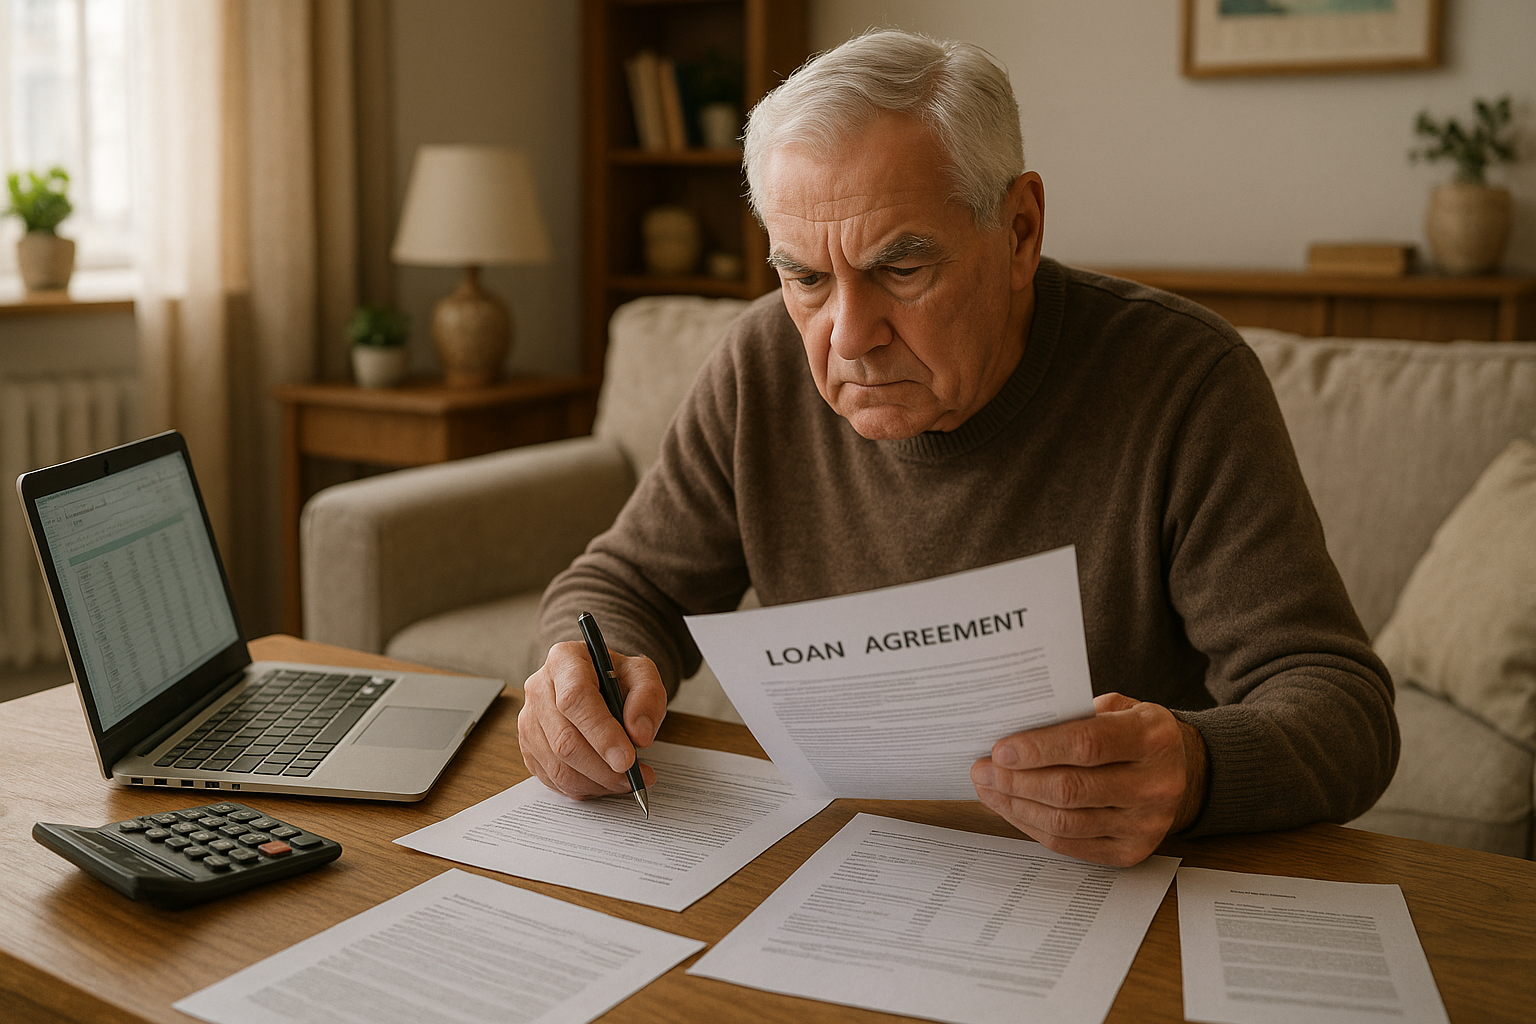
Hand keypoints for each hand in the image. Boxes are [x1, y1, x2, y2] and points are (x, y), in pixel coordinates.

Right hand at [518, 641, 665, 798]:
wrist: (599, 684)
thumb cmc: (618, 678)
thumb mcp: (643, 675)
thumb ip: (647, 698)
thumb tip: (639, 735)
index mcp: (565, 660)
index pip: (576, 700)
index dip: (602, 734)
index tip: (627, 759)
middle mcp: (538, 689)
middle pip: (565, 740)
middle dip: (604, 768)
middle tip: (635, 777)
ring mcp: (529, 720)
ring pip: (558, 765)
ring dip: (597, 782)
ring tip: (626, 781)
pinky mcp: (529, 747)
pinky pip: (553, 779)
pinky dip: (584, 788)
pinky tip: (605, 781)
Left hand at [970, 692, 1207, 865]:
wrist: (1183, 772)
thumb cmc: (1135, 732)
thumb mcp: (1119, 708)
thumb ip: (1076, 714)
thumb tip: (1014, 727)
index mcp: (1154, 737)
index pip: (1088, 744)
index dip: (1039, 748)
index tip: (1000, 749)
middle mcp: (1156, 784)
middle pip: (1071, 789)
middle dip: (1017, 780)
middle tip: (982, 770)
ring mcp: (1146, 824)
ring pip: (1066, 821)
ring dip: (1017, 806)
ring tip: (988, 789)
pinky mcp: (1131, 852)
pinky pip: (1070, 844)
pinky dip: (1032, 826)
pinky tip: (1011, 808)